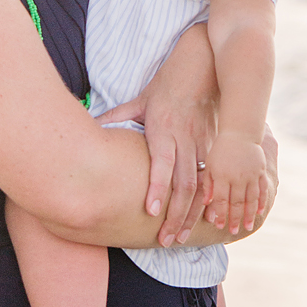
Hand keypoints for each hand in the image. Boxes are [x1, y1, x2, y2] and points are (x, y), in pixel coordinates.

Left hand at [98, 26, 217, 248]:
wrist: (204, 65)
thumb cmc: (168, 83)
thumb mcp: (141, 99)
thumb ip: (118, 117)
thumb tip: (92, 125)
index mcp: (163, 128)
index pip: (161, 162)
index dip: (156, 186)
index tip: (150, 211)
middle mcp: (184, 138)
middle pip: (183, 182)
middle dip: (175, 215)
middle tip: (165, 241)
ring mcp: (202, 142)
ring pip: (201, 185)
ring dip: (192, 214)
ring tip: (181, 237)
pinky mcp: (214, 145)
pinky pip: (213, 177)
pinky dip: (210, 199)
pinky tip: (205, 220)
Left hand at [202, 131, 268, 234]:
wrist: (240, 132)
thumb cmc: (221, 149)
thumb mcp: (210, 164)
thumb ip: (208, 184)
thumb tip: (207, 203)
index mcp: (222, 175)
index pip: (221, 200)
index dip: (220, 214)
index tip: (219, 226)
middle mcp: (237, 177)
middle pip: (237, 203)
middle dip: (235, 219)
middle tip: (233, 230)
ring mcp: (251, 174)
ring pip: (251, 199)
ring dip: (249, 215)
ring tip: (247, 227)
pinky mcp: (260, 171)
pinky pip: (262, 189)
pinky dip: (261, 201)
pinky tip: (259, 212)